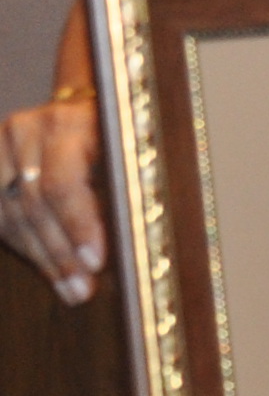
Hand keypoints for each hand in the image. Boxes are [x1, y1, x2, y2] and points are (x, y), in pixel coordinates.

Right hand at [0, 93, 107, 307]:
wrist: (87, 107)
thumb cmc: (118, 135)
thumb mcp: (128, 151)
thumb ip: (121, 188)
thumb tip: (126, 246)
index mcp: (69, 123)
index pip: (62, 184)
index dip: (78, 227)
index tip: (96, 263)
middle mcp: (29, 130)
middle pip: (34, 206)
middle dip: (61, 254)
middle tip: (82, 289)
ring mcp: (1, 145)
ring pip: (13, 215)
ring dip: (42, 258)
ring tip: (69, 288)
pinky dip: (23, 245)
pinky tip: (46, 267)